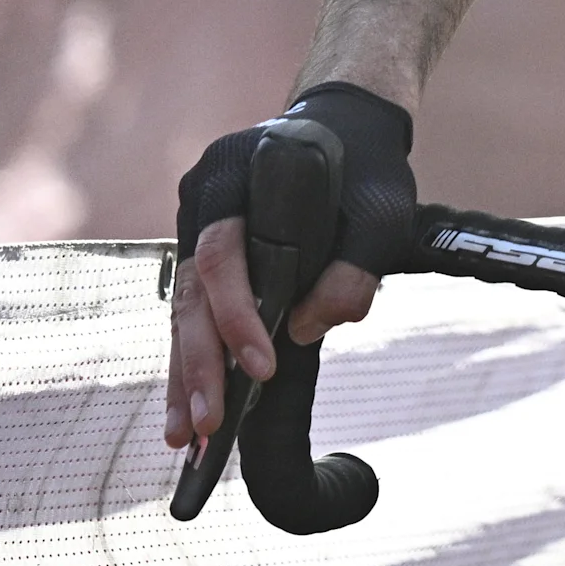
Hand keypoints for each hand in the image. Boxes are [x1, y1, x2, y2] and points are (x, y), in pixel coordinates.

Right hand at [162, 84, 412, 450]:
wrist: (347, 127)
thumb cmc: (366, 168)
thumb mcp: (380, 211)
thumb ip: (352, 269)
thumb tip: (304, 331)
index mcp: (234, 176)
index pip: (223, 255)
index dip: (237, 316)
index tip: (262, 367)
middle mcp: (203, 201)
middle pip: (191, 293)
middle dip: (199, 365)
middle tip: (207, 426)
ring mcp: (197, 228)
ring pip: (184, 312)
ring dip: (185, 376)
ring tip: (187, 438)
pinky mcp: (204, 256)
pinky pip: (194, 313)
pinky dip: (195, 360)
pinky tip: (191, 408)